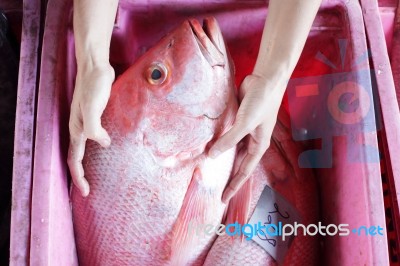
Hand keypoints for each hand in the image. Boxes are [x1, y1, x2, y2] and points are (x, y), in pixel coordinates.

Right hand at [67, 63, 114, 196]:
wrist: (96, 67)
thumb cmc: (94, 86)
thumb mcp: (92, 108)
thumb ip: (95, 128)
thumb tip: (104, 144)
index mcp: (77, 130)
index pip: (75, 160)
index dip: (79, 177)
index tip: (86, 192)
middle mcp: (80, 128)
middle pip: (78, 157)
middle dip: (81, 175)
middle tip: (89, 190)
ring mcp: (88, 121)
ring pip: (85, 148)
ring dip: (89, 163)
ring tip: (97, 174)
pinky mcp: (96, 115)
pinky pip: (96, 136)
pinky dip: (99, 146)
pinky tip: (108, 147)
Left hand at [209, 74, 285, 202]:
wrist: (265, 80)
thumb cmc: (262, 102)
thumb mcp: (246, 124)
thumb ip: (229, 140)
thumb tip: (212, 156)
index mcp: (258, 146)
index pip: (244, 171)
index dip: (234, 185)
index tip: (223, 199)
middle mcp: (251, 141)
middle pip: (237, 163)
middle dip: (227, 175)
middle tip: (212, 188)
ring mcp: (243, 131)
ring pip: (230, 149)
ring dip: (221, 158)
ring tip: (207, 169)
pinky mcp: (236, 121)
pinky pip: (226, 135)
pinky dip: (218, 141)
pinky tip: (207, 146)